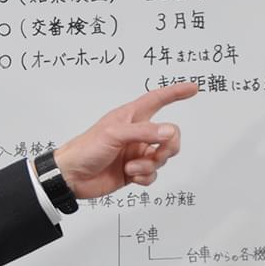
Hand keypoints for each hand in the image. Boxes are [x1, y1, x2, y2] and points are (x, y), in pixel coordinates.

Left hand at [53, 81, 196, 197]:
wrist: (71, 177)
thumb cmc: (86, 148)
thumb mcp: (114, 134)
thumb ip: (144, 132)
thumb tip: (170, 131)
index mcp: (131, 117)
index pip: (157, 100)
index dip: (175, 93)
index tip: (193, 88)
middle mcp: (136, 134)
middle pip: (170, 136)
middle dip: (169, 146)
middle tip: (157, 152)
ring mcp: (136, 153)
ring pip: (162, 158)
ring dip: (150, 164)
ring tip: (130, 166)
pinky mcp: (133, 171)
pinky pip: (152, 174)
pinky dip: (145, 176)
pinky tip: (130, 175)